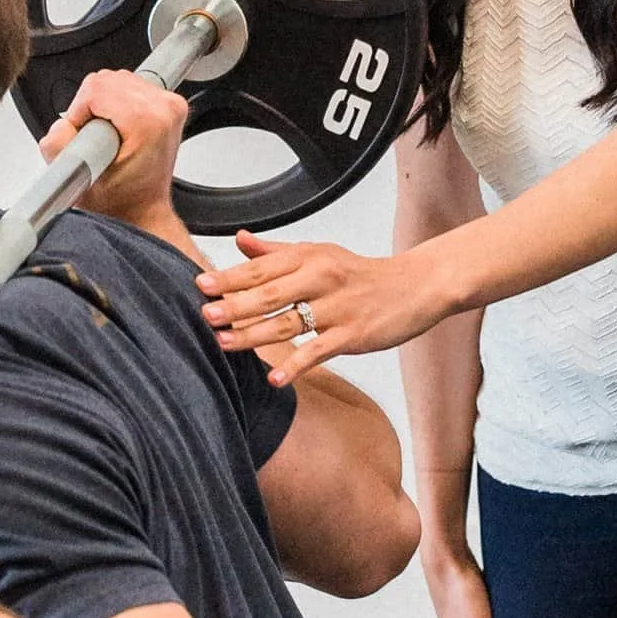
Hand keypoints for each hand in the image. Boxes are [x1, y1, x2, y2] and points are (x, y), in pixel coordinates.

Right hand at [37, 69, 189, 238]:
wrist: (142, 211)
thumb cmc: (119, 202)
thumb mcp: (79, 180)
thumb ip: (59, 147)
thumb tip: (61, 126)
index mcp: (149, 122)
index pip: (95, 88)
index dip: (79, 115)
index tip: (85, 141)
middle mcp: (165, 108)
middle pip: (106, 80)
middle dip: (90, 108)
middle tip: (95, 141)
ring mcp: (170, 104)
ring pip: (116, 79)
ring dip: (102, 105)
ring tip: (107, 137)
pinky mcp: (168, 103)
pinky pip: (128, 85)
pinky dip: (116, 103)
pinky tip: (118, 129)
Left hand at [194, 231, 444, 381]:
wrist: (415, 286)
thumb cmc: (361, 274)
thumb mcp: (320, 253)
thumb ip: (276, 251)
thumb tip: (238, 240)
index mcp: (309, 257)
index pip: (262, 267)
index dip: (229, 277)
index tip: (200, 285)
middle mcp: (321, 278)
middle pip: (270, 294)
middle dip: (235, 305)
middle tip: (205, 315)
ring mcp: (337, 308)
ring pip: (288, 323)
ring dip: (253, 335)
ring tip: (224, 345)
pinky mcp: (353, 334)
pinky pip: (318, 351)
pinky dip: (296, 365)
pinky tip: (275, 378)